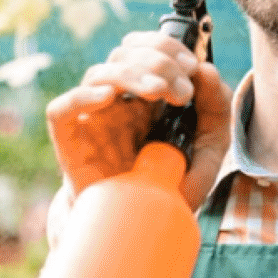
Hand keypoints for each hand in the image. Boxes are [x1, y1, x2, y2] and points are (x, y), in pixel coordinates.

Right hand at [46, 30, 231, 209]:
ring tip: (160, 92)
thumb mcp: (208, 148)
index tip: (192, 67)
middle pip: (124, 55)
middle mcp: (117, 101)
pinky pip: (62, 110)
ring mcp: (93, 119)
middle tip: (183, 91)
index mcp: (144, 95)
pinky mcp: (71, 142)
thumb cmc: (169, 186)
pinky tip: (107, 97)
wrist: (140, 230)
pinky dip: (81, 97)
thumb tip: (206, 70)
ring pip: (99, 74)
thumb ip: (215, 109)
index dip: (166, 46)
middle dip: (158, 62)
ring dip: (131, 74)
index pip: (145, 48)